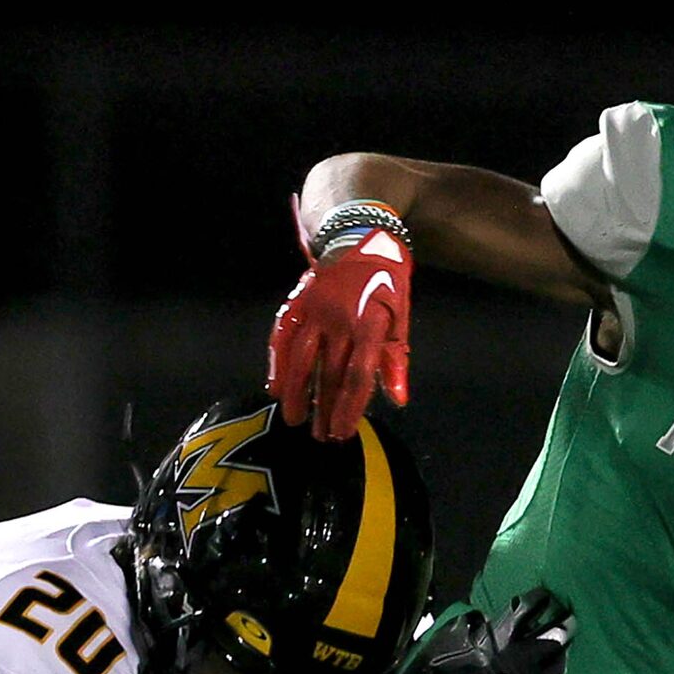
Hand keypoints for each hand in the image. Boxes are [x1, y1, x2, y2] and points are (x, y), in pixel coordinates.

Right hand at [268, 224, 412, 441]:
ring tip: (294, 418)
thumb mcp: (400, 317)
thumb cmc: (386, 282)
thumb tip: (397, 401)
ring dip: (296, 393)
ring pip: (301, 360)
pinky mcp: (297, 302)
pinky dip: (277, 364)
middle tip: (319, 437)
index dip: (348, 409)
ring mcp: (315, 311)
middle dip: (323, 409)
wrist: (358, 236)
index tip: (341, 432)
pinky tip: (274, 387)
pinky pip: (282, 337)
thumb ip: (395, 360)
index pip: (356, 377)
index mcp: (369, 326)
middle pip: (328, 374)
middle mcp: (339, 320)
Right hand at [398, 590, 573, 673]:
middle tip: (569, 621)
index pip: (528, 614)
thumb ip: (481, 625)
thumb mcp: (455, 635)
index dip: (540, 602)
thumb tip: (492, 619)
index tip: (547, 596)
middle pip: (551, 642)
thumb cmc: (441, 666)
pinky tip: (553, 672)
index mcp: (501, 640)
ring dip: (560, 655)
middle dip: (561, 629)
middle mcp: (518, 661)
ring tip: (564, 647)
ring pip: (554, 667)